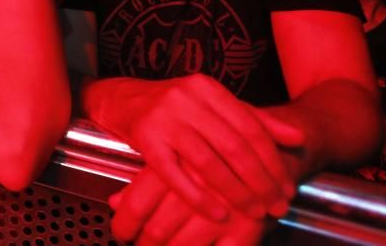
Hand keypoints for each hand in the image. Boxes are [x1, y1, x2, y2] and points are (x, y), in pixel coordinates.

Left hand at [110, 166, 269, 244]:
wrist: (271, 148)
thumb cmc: (217, 151)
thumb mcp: (178, 155)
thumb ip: (145, 181)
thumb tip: (114, 202)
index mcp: (176, 160)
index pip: (138, 203)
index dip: (124, 224)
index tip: (121, 232)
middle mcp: (197, 184)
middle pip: (157, 230)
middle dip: (145, 244)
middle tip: (141, 244)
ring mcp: (225, 207)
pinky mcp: (249, 226)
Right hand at [121, 74, 303, 220]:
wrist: (122, 99)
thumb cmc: (174, 107)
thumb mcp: (212, 105)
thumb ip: (253, 119)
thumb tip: (297, 138)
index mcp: (207, 88)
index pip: (250, 127)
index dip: (273, 161)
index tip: (287, 187)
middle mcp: (186, 99)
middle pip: (233, 146)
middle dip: (260, 181)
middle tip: (277, 206)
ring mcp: (163, 118)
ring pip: (208, 162)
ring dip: (235, 192)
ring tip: (254, 212)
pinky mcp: (144, 139)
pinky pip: (174, 174)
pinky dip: (198, 196)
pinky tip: (217, 212)